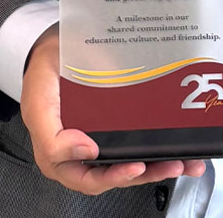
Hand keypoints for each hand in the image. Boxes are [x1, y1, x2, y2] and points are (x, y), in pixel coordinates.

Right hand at [21, 24, 205, 193]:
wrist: (55, 43)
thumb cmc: (45, 72)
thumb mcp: (39, 101)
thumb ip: (51, 135)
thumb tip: (86, 152)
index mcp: (59, 153)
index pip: (89, 178)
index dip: (113, 176)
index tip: (134, 165)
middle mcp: (82, 149)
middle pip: (116, 172)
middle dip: (147, 173)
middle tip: (172, 164)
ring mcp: (101, 136)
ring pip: (130, 160)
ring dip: (158, 164)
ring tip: (183, 160)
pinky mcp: (115, 123)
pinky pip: (136, 140)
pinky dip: (158, 146)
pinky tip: (179, 146)